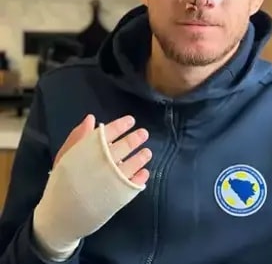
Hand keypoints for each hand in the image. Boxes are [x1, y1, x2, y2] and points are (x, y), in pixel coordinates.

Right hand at [33, 114, 152, 259]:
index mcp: (85, 154)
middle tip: (143, 133)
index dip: (120, 125)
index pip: (107, 134)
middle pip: (123, 147)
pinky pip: (135, 184)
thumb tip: (91, 119)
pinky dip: (141, 177)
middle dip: (135, 138)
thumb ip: (77, 138)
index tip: (130, 120)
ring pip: (132, 165)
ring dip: (141, 157)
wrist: (60, 218)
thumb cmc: (61, 185)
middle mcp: (100, 166)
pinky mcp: (119, 197)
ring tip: (147, 152)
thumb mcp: (64, 159)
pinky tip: (144, 172)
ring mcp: (111, 182)